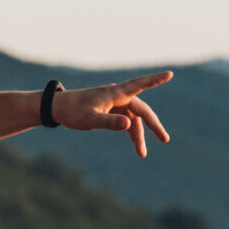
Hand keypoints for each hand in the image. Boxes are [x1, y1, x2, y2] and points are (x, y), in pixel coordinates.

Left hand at [53, 72, 173, 157]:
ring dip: (139, 135)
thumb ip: (109, 122)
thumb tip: (129, 124)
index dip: (155, 80)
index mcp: (115, 94)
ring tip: (141, 154)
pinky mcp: (111, 110)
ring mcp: (115, 103)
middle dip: (153, 125)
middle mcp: (118, 96)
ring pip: (134, 118)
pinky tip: (135, 145)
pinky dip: (131, 132)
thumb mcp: (90, 120)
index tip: (170, 74)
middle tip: (165, 139)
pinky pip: (127, 120)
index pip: (139, 85)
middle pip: (141, 110)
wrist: (58, 108)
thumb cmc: (72, 112)